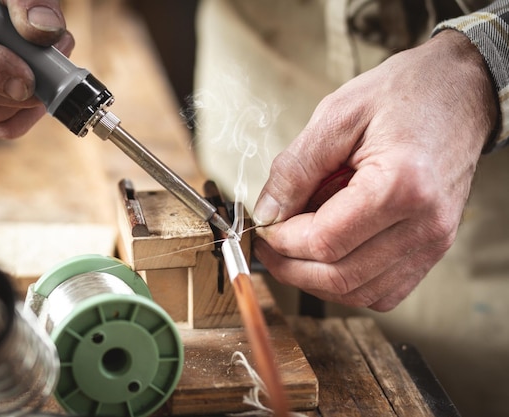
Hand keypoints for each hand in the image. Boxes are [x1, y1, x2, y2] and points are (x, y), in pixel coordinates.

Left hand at [252, 30, 496, 310]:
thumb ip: (295, 169)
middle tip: (268, 244)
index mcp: (401, 185)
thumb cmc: (403, 94)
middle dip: (290, 267)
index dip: (282, 241)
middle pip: (340, 277)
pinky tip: (329, 255)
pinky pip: (383, 291)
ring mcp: (433, 241)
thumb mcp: (336, 116)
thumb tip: (267, 213)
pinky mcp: (433, 248)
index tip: (265, 226)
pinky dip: (347, 283)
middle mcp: (424, 223)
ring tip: (294, 248)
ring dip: (314, 279)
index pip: (324, 242)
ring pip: (359, 293)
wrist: (460, 90)